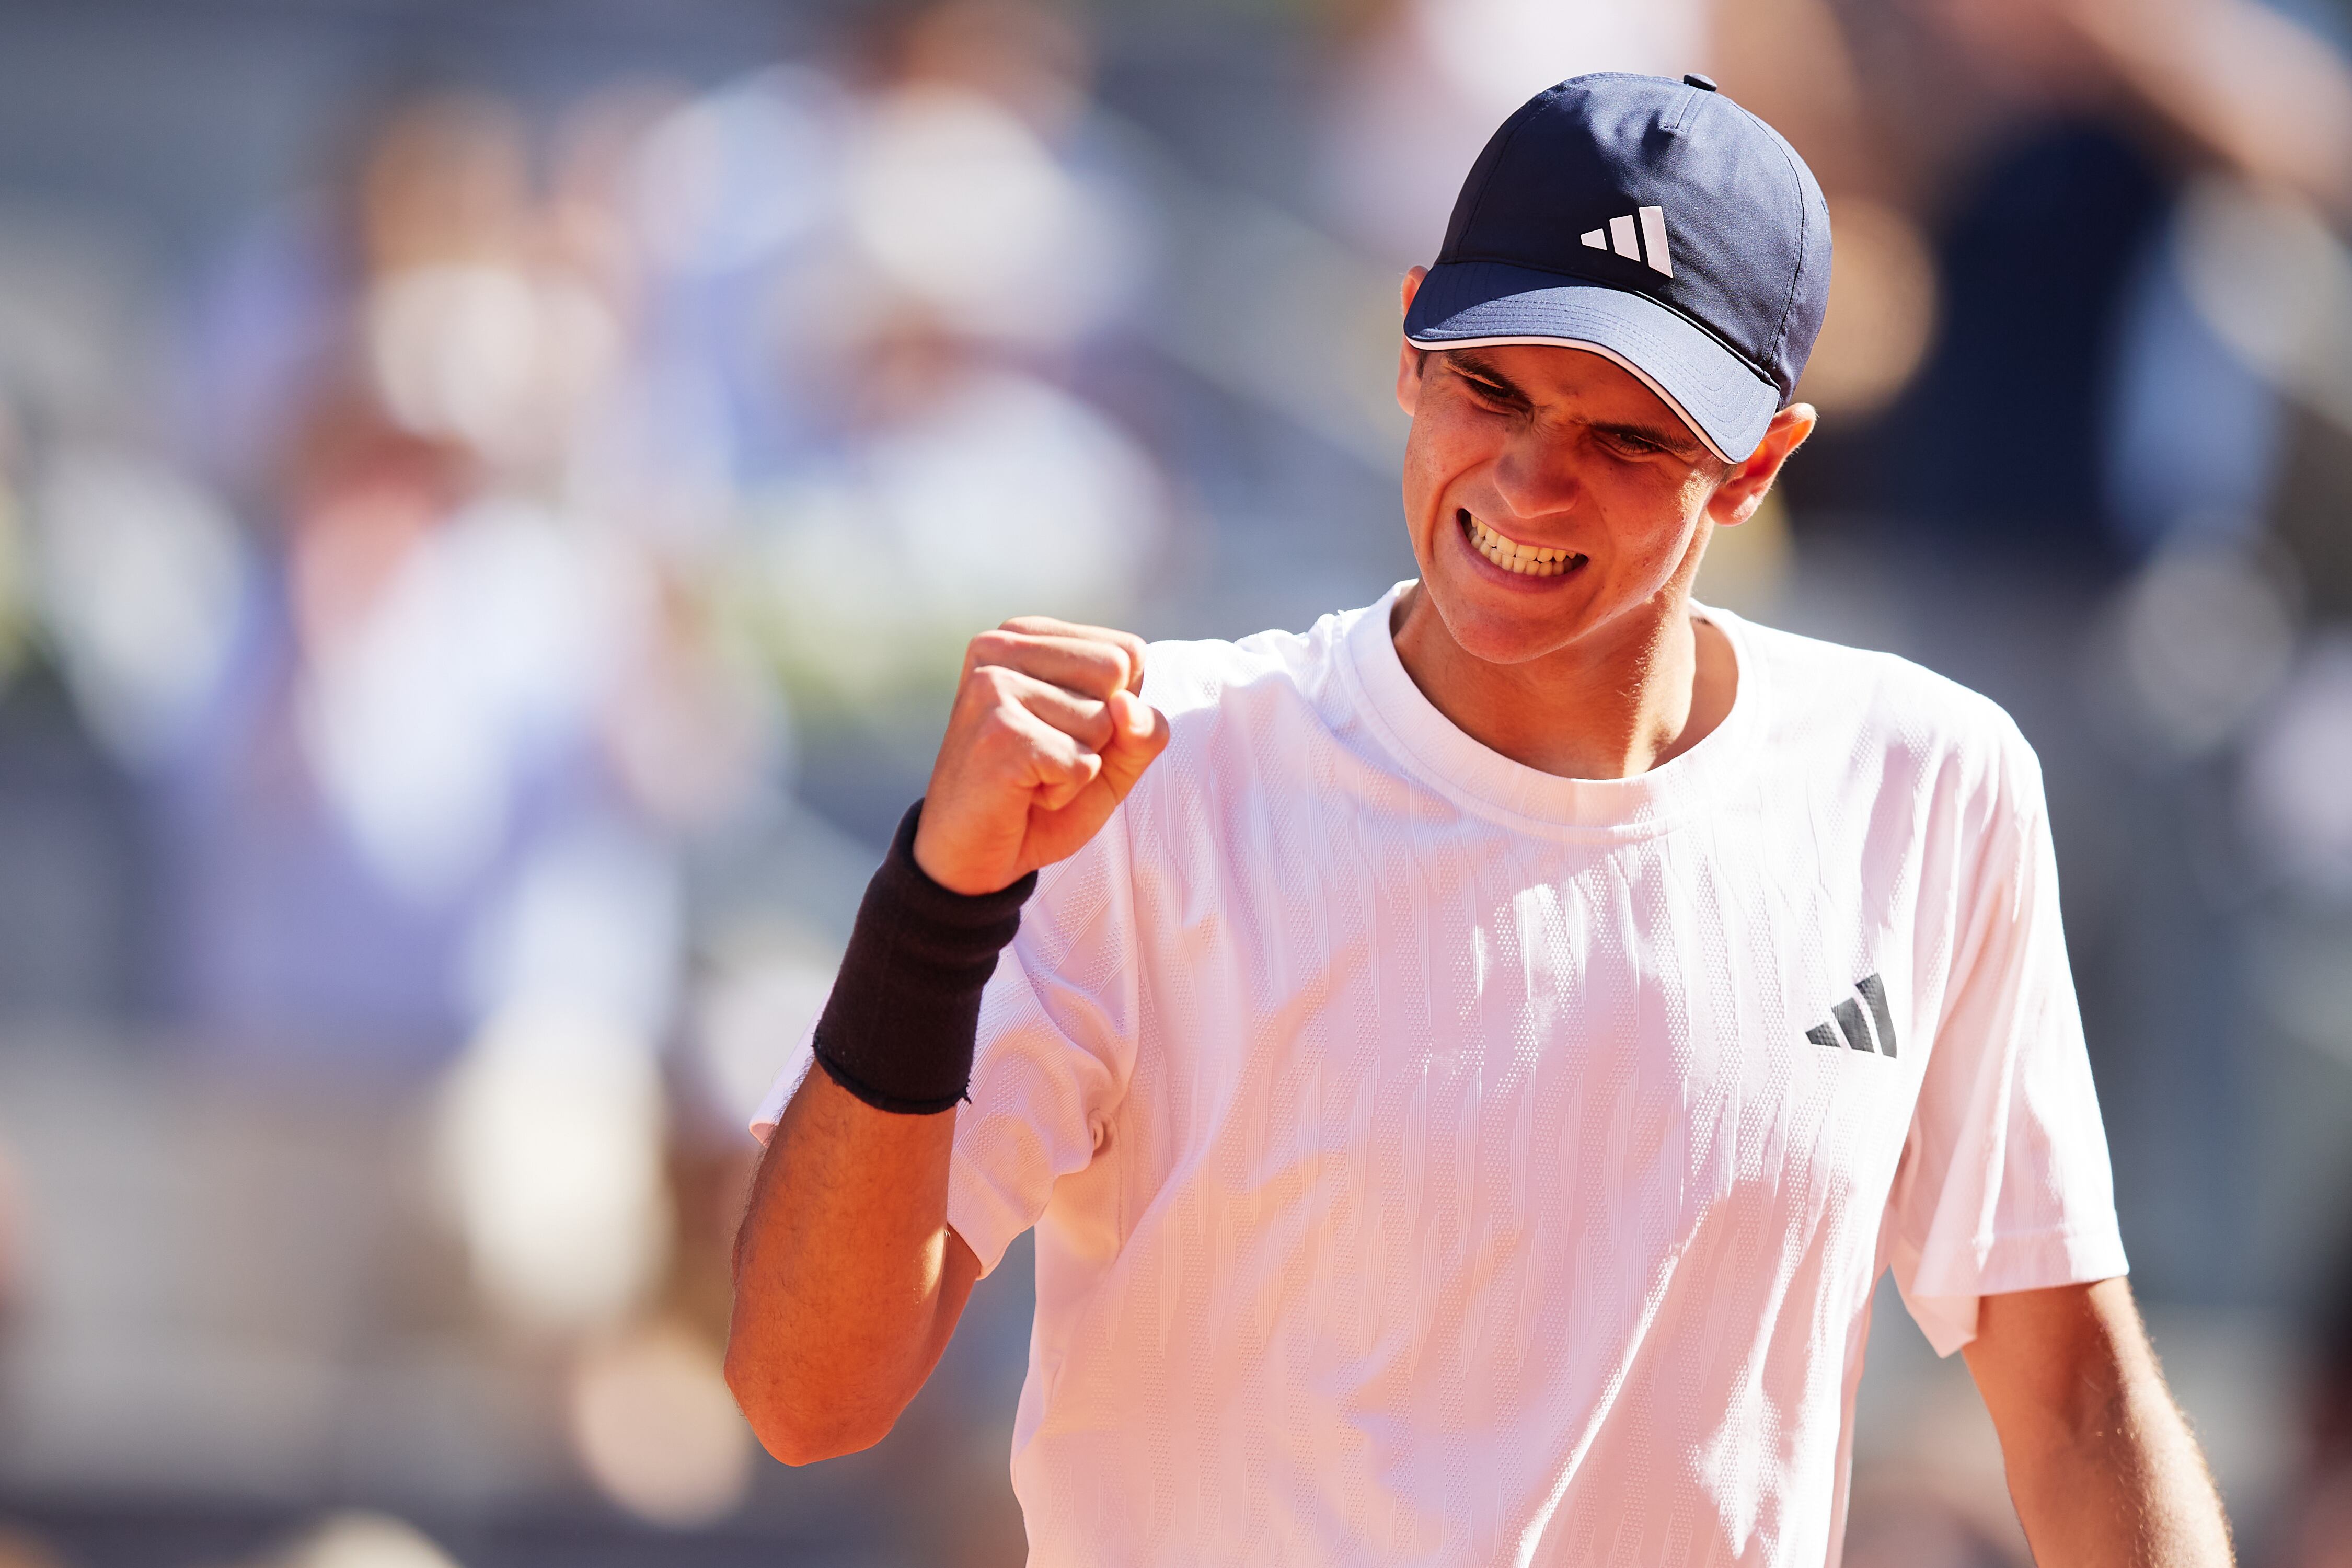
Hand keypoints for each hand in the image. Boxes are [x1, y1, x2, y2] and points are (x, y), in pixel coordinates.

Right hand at [913, 617, 1170, 895]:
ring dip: (1080, 767)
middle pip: (1117, 672)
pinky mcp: (997, 731)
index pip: (1129, 651)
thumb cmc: (1039, 797)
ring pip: (1102, 721)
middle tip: (1048, 755)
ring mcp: (994, 685)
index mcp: (1026, 636)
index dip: (1118, 708)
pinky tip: (1021, 792)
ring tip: (1031, 774)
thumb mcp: (1110, 758)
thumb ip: (1142, 729)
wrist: (970, 856)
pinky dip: (1063, 792)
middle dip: (1102, 732)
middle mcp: (1001, 646)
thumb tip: (1128, 706)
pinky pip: (1081, 763)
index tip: (1064, 730)